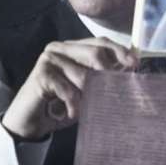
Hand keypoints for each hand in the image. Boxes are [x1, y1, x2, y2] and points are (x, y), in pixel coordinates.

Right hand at [1, 37, 135, 139]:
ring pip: (83, 75)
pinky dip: (74, 105)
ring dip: (89, 97)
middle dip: (108, 75)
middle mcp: (59, 48)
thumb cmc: (60, 106)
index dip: (119, 51)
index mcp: (72, 48)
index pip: (100, 42)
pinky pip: (68, 90)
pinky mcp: (41, 74)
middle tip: (114, 93)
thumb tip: (128, 73)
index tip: (134, 64)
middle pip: (95, 53)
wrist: (31, 122)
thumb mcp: (86, 91)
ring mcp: (48, 59)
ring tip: (85, 109)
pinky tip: (70, 113)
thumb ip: (101, 79)